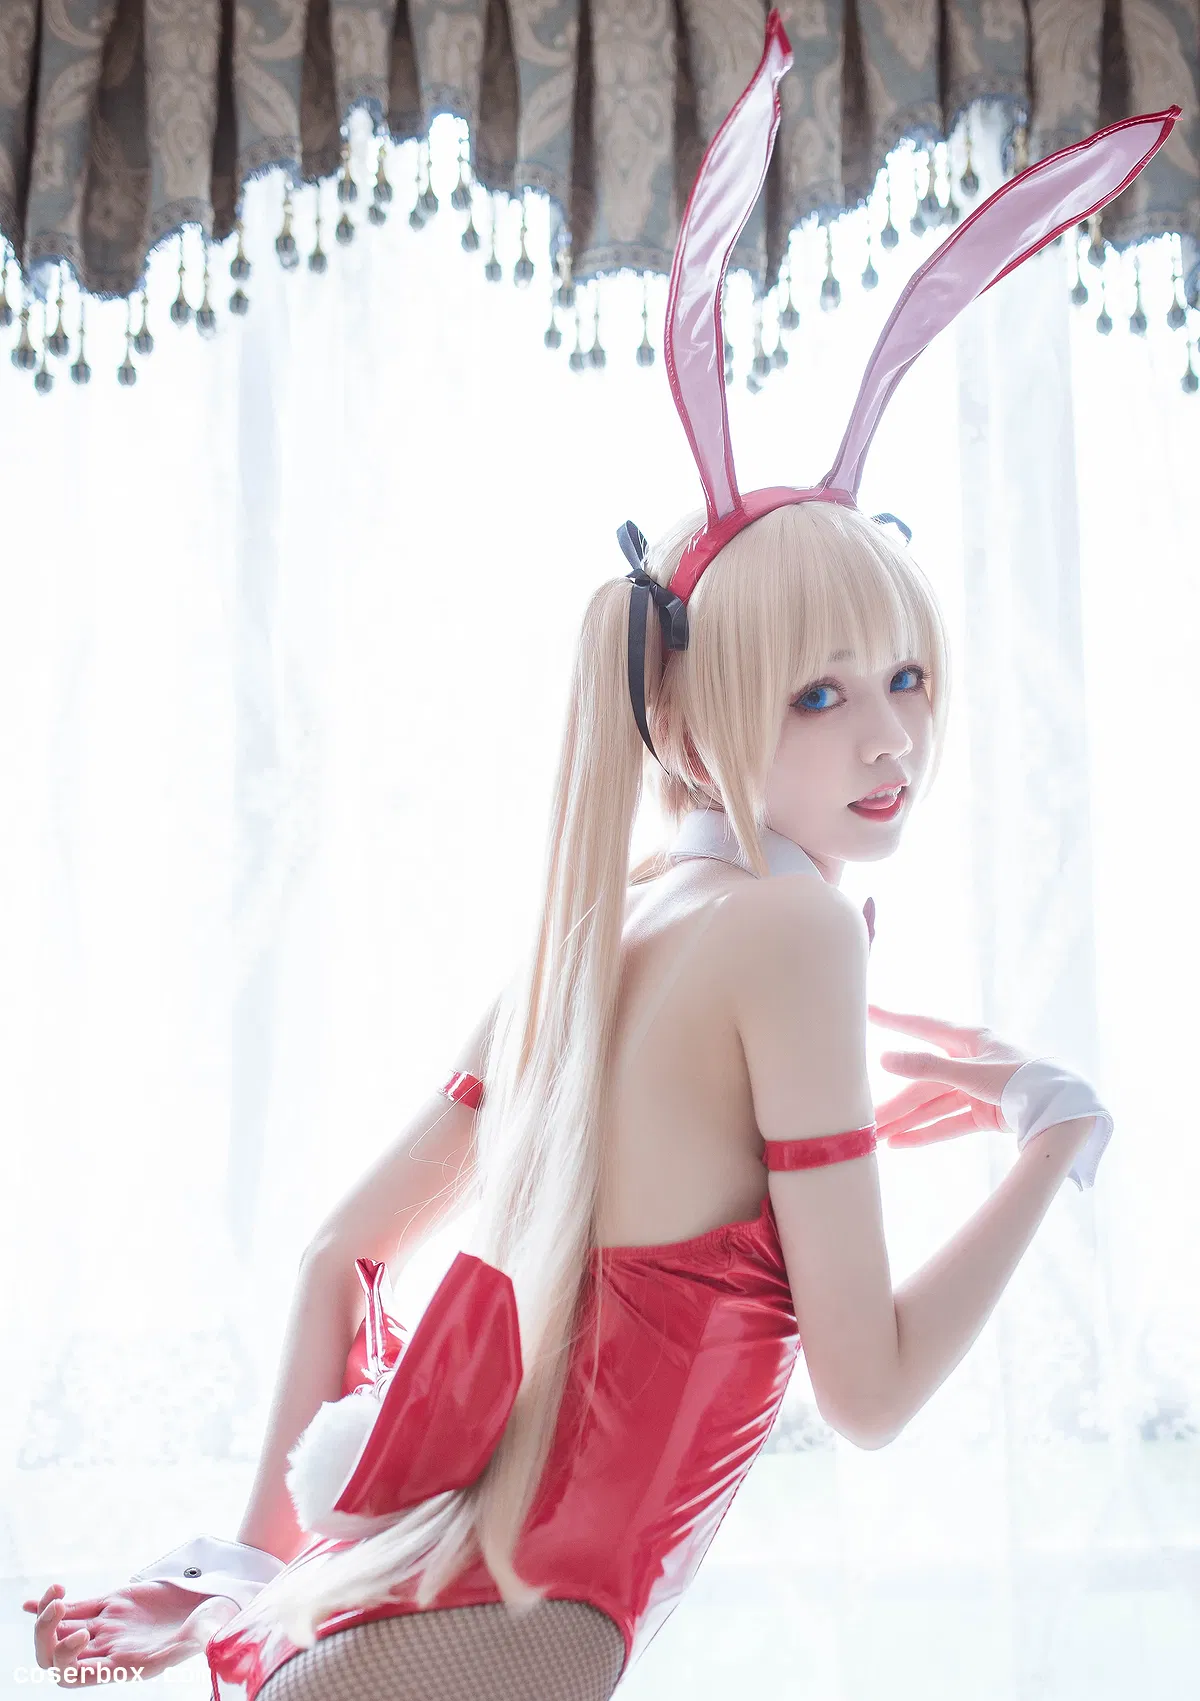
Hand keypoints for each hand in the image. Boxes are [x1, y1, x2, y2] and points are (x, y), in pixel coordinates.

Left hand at [24, 1577, 239, 1684]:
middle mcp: (108, 1649)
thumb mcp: (199, 1638)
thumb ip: (187, 1646)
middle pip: (55, 1655)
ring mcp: (108, 1625)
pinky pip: (74, 1606)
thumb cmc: (213, 1624)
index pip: (73, 1676)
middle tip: (57, 1607)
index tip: (83, 1635)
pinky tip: (36, 1600)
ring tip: (56, 1593)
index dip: (66, 1658)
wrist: (217, 1602)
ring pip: (61, 1629)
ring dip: (47, 1615)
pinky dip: (51, 1603)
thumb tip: (188, 1648)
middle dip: (45, 1635)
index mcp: (122, 1665)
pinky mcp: (113, 1601)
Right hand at [867, 1003, 1033, 1147]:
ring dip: (907, 1121)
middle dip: (895, 1102)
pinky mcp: (984, 1113)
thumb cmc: (1024, 1079)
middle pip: (923, 1082)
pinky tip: (902, 1144)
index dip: (893, 1019)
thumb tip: (883, 1059)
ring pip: (933, 1105)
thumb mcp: (972, 1073)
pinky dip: (927, 1133)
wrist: (1067, 1112)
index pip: (921, 1026)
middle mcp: (968, 1061)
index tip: (867, 1010)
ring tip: (877, 1138)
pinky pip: (949, 1123)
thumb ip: (927, 1068)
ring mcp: (976, 1089)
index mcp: (968, 1039)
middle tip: (864, 1120)